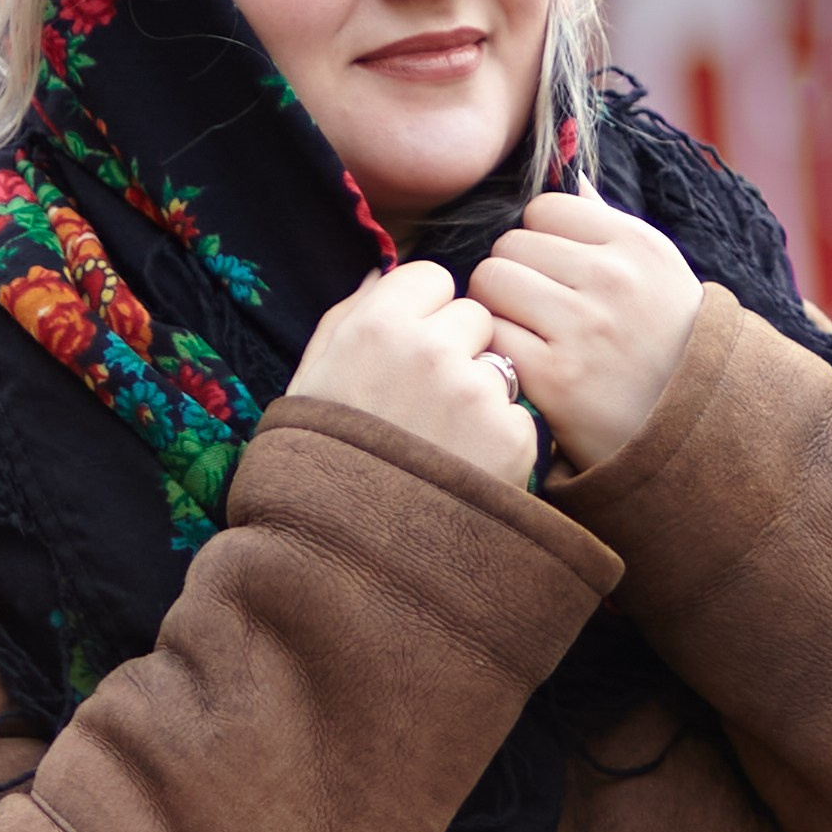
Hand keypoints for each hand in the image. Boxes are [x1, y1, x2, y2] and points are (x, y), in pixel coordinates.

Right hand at [286, 259, 537, 487]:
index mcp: (377, 324)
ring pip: (501, 367)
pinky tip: (465, 471)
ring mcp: (476, 394)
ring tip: (443, 444)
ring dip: (483, 396)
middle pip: (475, 317)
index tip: (408, 354)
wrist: (345, 559)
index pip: (433, 279)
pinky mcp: (513, 438)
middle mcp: (431, 348)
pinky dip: (502, 443)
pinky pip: (520, 418)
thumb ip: (348, 316)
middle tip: (427, 406)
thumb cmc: (320, 465)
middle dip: (460, 350)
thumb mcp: (311, 380)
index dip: (425, 316)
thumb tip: (380, 272)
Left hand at [469, 192, 701, 472]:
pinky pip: (491, 335)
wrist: (691, 436)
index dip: (539, 239)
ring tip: (522, 330)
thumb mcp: (658, 272)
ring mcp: (584, 329)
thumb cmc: (665, 343)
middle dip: (513, 272)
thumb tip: (568, 174)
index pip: (544, 208)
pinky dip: (496, 350)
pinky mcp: (556, 379)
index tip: (553, 270)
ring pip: (490, 281)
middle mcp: (613, 279)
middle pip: (509, 243)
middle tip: (531, 306)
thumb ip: (608, 222)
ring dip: (495, 307)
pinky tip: (520, 364)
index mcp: (638, 245)